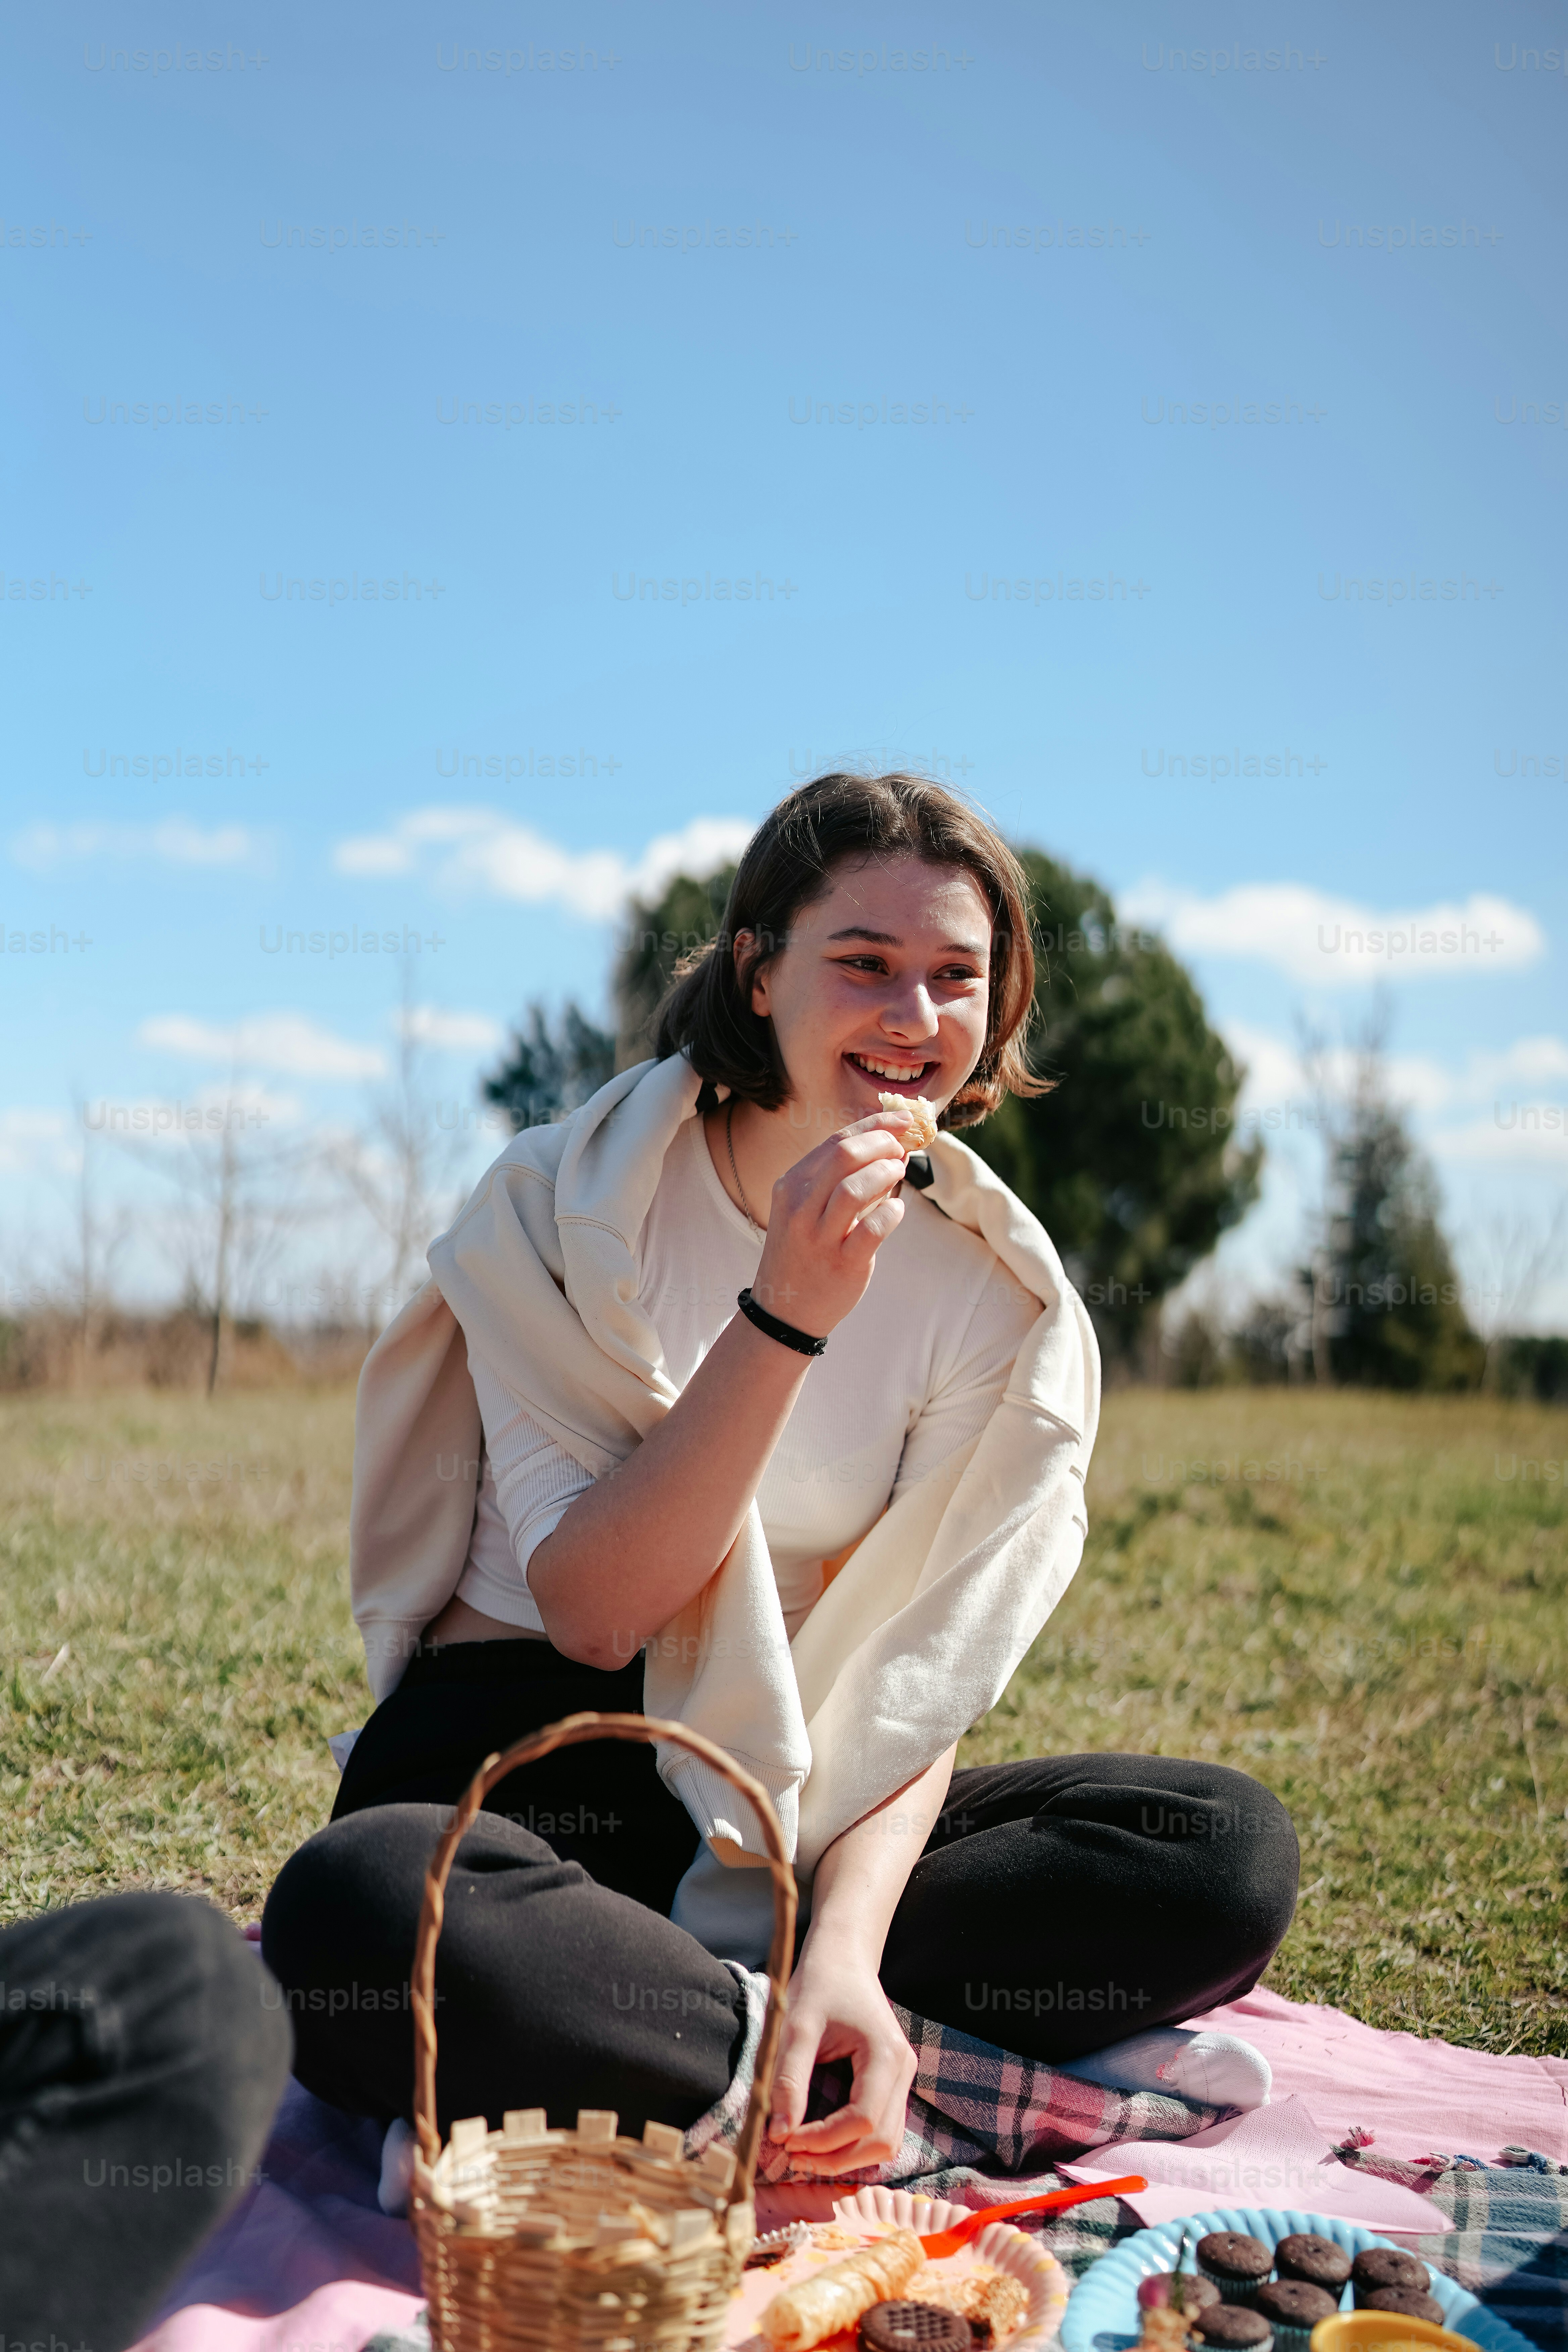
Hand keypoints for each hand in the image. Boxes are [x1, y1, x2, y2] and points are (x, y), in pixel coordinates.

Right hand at [749, 1112, 917, 1338]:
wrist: (786, 1308)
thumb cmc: (806, 1250)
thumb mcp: (807, 1208)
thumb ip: (840, 1178)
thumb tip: (892, 1145)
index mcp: (791, 1186)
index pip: (835, 1140)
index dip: (875, 1125)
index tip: (902, 1120)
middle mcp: (800, 1208)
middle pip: (845, 1155)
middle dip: (882, 1144)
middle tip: (901, 1149)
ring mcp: (819, 1237)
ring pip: (856, 1188)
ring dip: (886, 1173)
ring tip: (898, 1173)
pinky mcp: (842, 1263)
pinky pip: (874, 1228)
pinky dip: (892, 1212)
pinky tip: (896, 1209)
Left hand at [765, 1942, 916, 2175]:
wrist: (843, 1955)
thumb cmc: (819, 1983)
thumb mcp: (796, 2025)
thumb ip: (789, 2079)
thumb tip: (779, 2134)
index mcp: (886, 2054)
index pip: (864, 2120)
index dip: (824, 2140)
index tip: (785, 2140)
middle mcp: (903, 2070)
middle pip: (882, 2141)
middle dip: (836, 2158)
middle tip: (792, 2155)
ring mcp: (902, 2077)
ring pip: (887, 2142)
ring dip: (847, 2157)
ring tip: (805, 2152)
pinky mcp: (892, 2081)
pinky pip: (882, 2128)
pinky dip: (855, 2143)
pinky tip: (822, 2139)